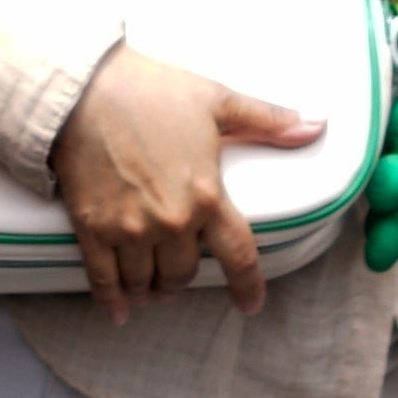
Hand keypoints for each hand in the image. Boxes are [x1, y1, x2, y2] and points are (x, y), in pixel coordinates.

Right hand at [53, 49, 311, 318]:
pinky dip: (112, 299)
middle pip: (183, 274)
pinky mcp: (92, 227)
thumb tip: (316, 125)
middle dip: (182, 279)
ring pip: (146, 281)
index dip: (248, 285)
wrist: (81, 87)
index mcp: (206, 195)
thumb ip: (267, 120)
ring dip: (151, 290)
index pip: (238, 255)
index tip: (251, 305)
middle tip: (178, 276)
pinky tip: (118, 310)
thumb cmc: (150, 89)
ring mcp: (129, 229)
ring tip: (150, 289)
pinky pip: (103, 278)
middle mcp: (171, 221)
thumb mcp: (216, 100)